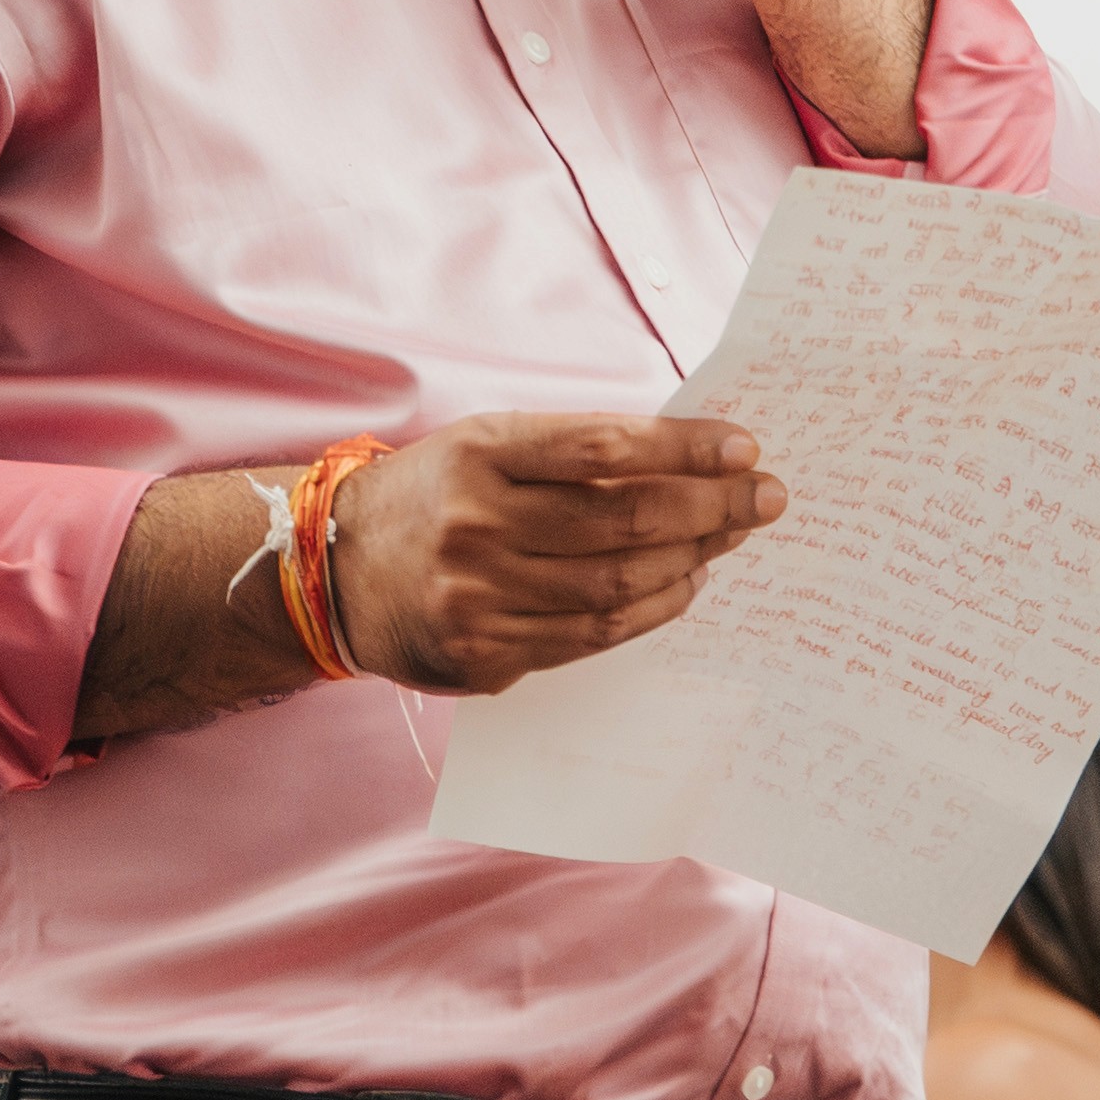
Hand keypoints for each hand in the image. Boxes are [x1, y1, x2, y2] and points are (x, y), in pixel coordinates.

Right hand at [325, 413, 782, 692]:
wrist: (334, 570)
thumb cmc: (431, 495)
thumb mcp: (484, 446)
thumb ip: (570, 451)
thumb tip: (685, 457)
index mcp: (481, 453)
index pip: (604, 445)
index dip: (684, 447)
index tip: (745, 446)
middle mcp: (477, 523)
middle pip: (622, 519)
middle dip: (710, 507)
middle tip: (764, 498)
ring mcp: (479, 596)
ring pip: (615, 584)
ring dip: (690, 562)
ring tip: (728, 540)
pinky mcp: (485, 653)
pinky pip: (591, 636)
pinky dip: (649, 611)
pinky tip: (682, 587)